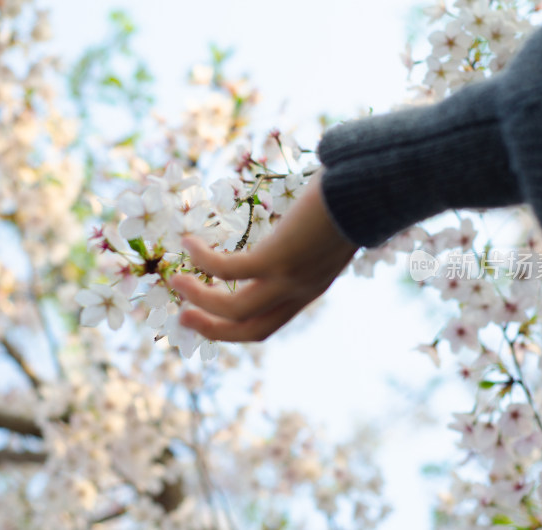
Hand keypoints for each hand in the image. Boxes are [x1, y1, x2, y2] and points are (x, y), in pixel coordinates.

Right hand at [170, 169, 358, 341]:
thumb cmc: (347, 200)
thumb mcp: (324, 233)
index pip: (266, 324)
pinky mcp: (277, 259)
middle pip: (247, 331)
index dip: (233, 329)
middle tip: (182, 316)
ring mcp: (288, 279)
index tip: (206, 315)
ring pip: (232, 309)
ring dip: (198, 297)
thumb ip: (303, 244)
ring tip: (174, 281)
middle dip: (211, 328)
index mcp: (308, 290)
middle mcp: (298, 292)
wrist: (367, 187)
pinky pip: (228, 270)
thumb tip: (285, 230)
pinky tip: (189, 242)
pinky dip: (204, 259)